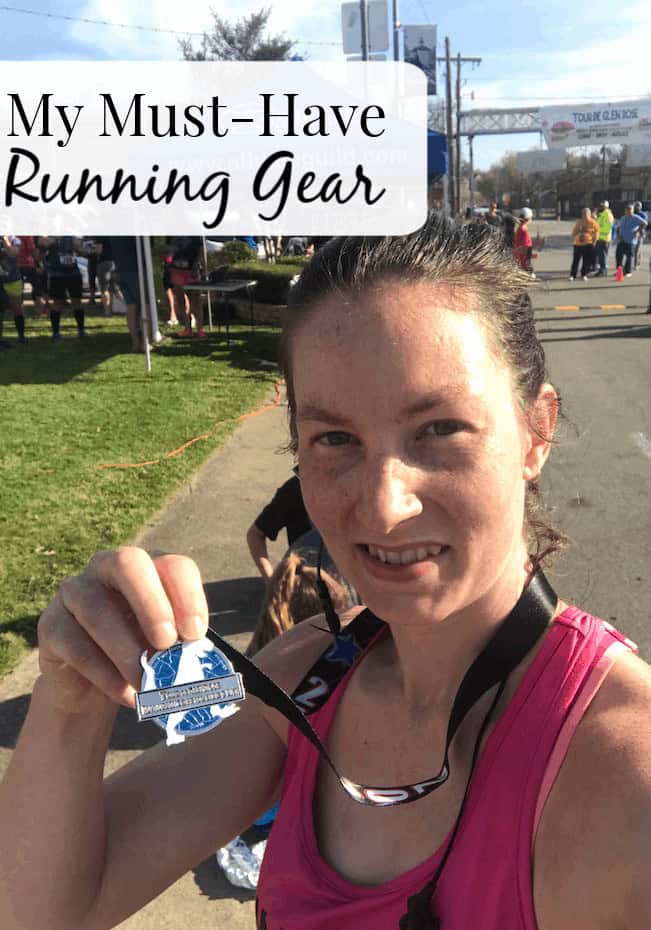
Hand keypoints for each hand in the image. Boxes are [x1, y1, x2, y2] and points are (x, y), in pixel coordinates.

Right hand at [37, 548, 208, 714]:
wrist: (96, 686)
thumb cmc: (142, 657)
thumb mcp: (167, 649)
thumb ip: (182, 648)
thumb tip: (199, 662)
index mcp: (148, 569)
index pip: (173, 566)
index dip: (188, 596)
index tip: (195, 634)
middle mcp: (108, 568)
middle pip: (128, 563)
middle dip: (151, 603)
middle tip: (166, 643)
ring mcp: (74, 592)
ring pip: (96, 608)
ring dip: (126, 649)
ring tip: (146, 682)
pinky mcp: (51, 625)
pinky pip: (75, 645)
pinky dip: (105, 674)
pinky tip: (125, 695)